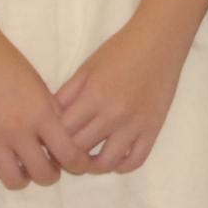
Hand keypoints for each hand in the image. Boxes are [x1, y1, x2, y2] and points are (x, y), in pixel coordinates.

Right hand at [0, 31, 95, 188]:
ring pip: (13, 180)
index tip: (76, 164)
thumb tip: (65, 140)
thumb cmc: (9, 63)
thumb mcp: (40, 87)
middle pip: (43, 175)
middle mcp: (19, 130)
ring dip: (22, 178)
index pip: (69, 154)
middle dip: (50, 176)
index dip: (77, 165)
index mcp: (41, 114)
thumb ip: (53, 114)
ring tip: (22, 168)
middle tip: (48, 167)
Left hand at [55, 18, 195, 172]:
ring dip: (92, 166)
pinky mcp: (153, 130)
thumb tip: (48, 119)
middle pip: (80, 149)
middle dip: (66, 154)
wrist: (159, 42)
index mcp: (93, 96)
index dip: (50, 139)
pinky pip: (135, 160)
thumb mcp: (86, 68)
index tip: (48, 142)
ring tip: (86, 160)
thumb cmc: (120, 50)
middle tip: (62, 153)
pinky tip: (112, 159)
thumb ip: (67, 94)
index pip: (62, 132)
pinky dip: (121, 166)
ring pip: (106, 162)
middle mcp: (113, 114)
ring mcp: (134, 125)